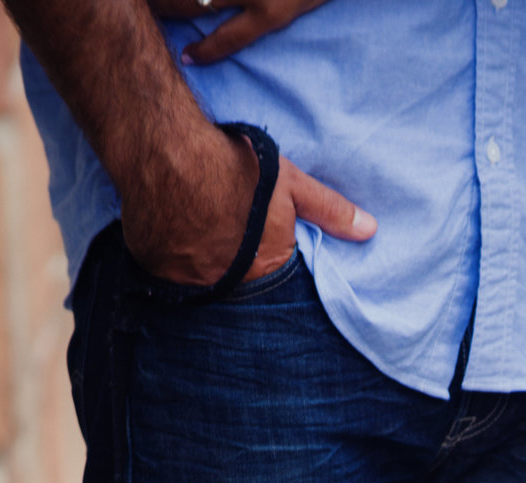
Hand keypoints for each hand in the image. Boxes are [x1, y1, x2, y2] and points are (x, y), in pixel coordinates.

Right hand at [120, 127, 375, 285]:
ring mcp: (188, 281)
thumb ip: (330, 212)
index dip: (268, 263)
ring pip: (202, 282)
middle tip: (228, 237)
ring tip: (202, 236)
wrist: (167, 153)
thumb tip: (370, 230)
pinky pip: (169, 273)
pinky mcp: (155, 269)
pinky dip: (173, 260)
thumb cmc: (234, 169)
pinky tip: (176, 235)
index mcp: (265, 271)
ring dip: (204, 266)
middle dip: (237, 268)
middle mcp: (228, 287)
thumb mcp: (291, 185)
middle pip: (238, 286)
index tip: (259, 243)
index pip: (274, 283)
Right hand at [150, 0, 329, 64]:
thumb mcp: (299, 6)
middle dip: (166, 8)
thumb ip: (266, 15)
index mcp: (270, 13)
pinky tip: (159, 0)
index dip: (203, 51)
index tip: (186, 58)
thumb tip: (225, 17)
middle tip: (149, 11)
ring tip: (153, 3)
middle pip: (194, 4)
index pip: (227, 39)